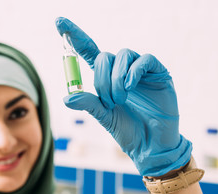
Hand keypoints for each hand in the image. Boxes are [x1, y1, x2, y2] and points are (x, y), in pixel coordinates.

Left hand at [55, 17, 191, 176]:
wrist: (151, 145)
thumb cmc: (127, 130)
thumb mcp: (103, 116)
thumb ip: (88, 104)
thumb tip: (66, 97)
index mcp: (106, 78)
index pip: (89, 51)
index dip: (75, 37)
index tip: (59, 23)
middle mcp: (122, 70)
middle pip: (105, 56)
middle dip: (101, 80)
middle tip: (108, 102)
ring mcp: (140, 71)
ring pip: (123, 56)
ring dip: (116, 79)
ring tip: (120, 100)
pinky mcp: (158, 73)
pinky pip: (145, 60)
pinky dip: (134, 71)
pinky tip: (130, 85)